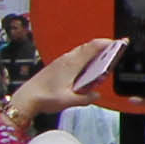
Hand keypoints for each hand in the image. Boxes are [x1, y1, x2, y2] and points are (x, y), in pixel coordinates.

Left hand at [3, 40, 117, 130]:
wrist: (27, 98)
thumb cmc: (44, 97)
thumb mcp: (69, 101)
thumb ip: (86, 99)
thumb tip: (96, 95)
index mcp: (72, 64)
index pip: (92, 47)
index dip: (106, 43)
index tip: (118, 43)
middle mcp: (67, 59)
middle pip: (87, 47)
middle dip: (102, 47)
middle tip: (113, 50)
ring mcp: (61, 61)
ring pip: (80, 51)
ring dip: (92, 52)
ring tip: (102, 58)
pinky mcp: (57, 65)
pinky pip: (74, 56)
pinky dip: (84, 57)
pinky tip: (86, 67)